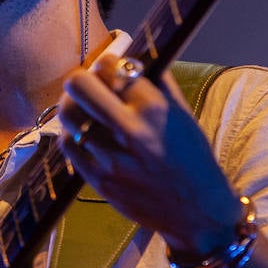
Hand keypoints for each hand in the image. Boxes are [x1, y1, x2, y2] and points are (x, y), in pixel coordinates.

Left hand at [58, 54, 242, 256]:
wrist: (199, 213)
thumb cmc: (193, 159)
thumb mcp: (182, 114)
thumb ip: (156, 82)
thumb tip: (128, 54)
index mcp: (155, 109)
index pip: (112, 67)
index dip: (106, 62)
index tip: (107, 66)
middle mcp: (131, 131)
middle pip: (80, 86)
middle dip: (82, 79)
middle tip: (87, 84)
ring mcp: (112, 159)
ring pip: (68, 116)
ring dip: (73, 107)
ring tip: (83, 109)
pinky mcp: (100, 181)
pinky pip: (69, 146)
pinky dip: (73, 135)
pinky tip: (85, 135)